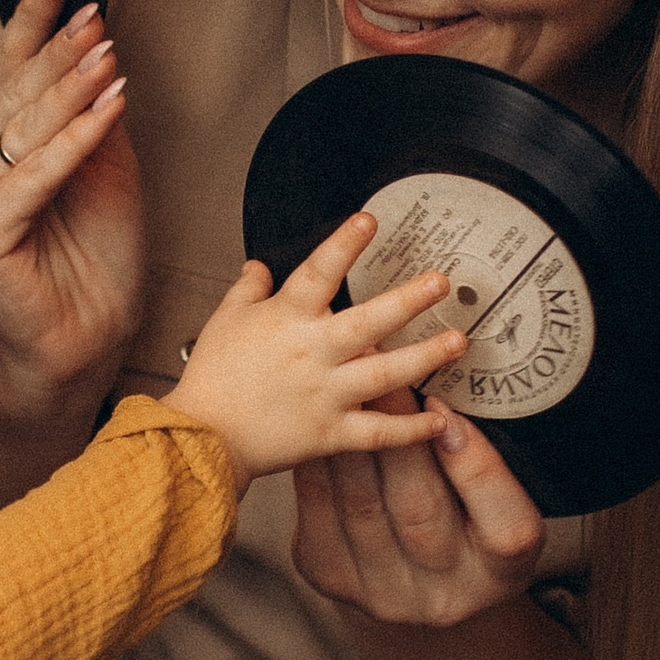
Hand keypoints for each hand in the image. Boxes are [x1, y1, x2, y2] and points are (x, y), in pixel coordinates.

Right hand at [0, 0, 143, 423]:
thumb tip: (102, 49)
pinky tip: (109, 109)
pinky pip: (36, 173)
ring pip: (26, 124)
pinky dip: (74, 139)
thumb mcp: (109, 166)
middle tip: (94, 15)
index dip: (35, 10)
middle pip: (20, 85)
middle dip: (60, 46)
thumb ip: (97, 113)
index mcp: (4, 137)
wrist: (85, 336)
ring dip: (71, 87)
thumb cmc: (95, 256)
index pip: (15, 60)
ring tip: (109, 57)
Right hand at [164, 212, 468, 490]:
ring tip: (457, 340)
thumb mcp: (224, 321)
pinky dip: (411, 429)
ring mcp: (325, 394)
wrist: (202, 438)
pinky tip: (439, 420)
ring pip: (384, 373)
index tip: (369, 221)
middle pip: (369, 321)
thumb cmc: (211, 379)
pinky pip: (379, 432)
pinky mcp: (330, 433)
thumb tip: (259, 266)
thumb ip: (247, 289)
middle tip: (440, 282)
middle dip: (408, 299)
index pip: (319, 271)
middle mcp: (311, 353)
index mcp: (286, 319)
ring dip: (425, 356)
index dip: (344, 243)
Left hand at [291, 389, 545, 627]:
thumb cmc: (462, 527)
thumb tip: (454, 399)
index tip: (448, 413)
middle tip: (384, 374)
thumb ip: (489, 466)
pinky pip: (318, 507)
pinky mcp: (329, 574)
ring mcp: (380, 592)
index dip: (477, 469)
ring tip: (347, 385)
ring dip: (351, 438)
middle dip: (400, 435)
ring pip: (361, 505)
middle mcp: (442, 595)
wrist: (408, 585)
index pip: (506, 530)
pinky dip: (319, 458)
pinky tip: (318, 420)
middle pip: (420, 511)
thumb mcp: (497, 505)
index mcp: (502, 575)